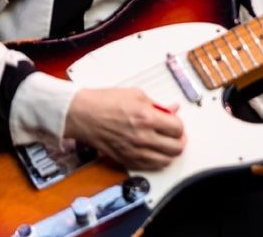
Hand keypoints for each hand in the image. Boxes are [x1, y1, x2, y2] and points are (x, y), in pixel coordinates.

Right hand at [63, 88, 185, 169]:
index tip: (175, 123)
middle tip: (176, 135)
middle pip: (176, 148)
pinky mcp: (127, 160)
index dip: (179, 125)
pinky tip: (155, 152)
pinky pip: (150, 167)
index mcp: (146, 118)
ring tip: (167, 144)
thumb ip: (157, 105)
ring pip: (166, 161)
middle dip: (179, 140)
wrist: (82, 114)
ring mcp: (135, 151)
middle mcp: (142, 137)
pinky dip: (157, 161)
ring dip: (170, 153)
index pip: (178, 128)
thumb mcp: (135, 95)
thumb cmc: (103, 102)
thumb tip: (172, 110)